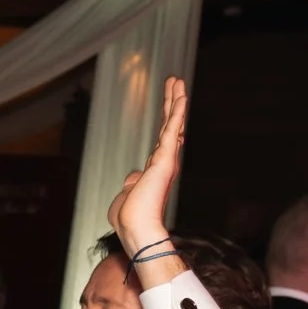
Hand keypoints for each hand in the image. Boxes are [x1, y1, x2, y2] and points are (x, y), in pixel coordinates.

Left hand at [108, 77, 190, 257]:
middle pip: (169, 127)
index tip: (173, 110)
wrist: (134, 227)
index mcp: (154, 170)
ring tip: (178, 81)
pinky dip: (177, 111)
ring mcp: (166, 159)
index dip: (168, 125)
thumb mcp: (127, 196)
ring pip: (172, 123)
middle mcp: (163, 163)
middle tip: (176, 85)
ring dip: (175, 101)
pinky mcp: (166, 158)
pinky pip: (172, 128)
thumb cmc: (129, 217)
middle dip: (172, 105)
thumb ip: (132, 183)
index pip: (163, 142)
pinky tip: (181, 95)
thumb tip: (132, 178)